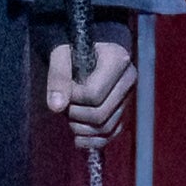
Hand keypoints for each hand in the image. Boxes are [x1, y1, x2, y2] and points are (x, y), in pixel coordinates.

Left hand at [48, 36, 133, 152]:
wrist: (92, 44)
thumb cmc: (75, 46)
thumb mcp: (62, 54)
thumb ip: (58, 77)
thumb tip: (56, 107)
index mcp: (117, 61)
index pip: (93, 95)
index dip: (73, 99)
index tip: (65, 90)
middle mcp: (128, 80)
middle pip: (101, 115)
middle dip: (76, 116)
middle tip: (63, 107)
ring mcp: (128, 96)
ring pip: (107, 127)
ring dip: (83, 130)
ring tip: (69, 120)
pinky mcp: (125, 108)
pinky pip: (113, 132)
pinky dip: (96, 140)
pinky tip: (79, 140)